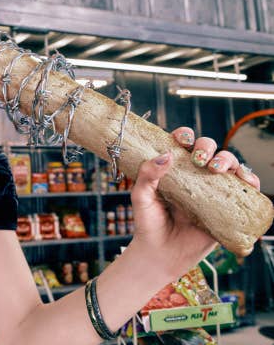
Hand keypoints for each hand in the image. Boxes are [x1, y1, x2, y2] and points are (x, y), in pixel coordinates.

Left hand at [128, 127, 260, 280]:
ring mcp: (212, 192)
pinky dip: (250, 182)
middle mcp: (195, 177)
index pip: (183, 144)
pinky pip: (244, 192)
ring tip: (219, 169)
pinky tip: (246, 181)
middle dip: (209, 147)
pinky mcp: (226, 209)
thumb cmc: (148, 224)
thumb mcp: (141, 197)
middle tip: (201, 160)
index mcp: (174, 170)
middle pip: (210, 151)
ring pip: (229, 167)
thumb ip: (147, 175)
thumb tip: (166, 155)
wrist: (160, 254)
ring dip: (230, 160)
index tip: (182, 139)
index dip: (186, 136)